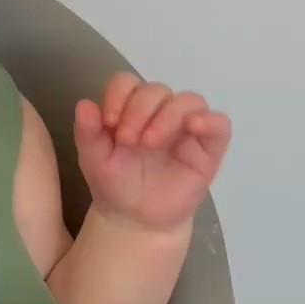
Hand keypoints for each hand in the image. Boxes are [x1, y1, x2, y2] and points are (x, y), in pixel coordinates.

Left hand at [75, 74, 231, 234]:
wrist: (136, 221)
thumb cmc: (116, 185)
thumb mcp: (94, 160)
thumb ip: (87, 133)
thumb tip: (84, 104)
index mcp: (131, 109)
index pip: (128, 82)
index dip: (119, 95)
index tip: (109, 122)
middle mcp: (161, 112)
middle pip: (157, 89)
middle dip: (140, 109)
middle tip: (127, 140)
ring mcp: (187, 128)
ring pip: (189, 101)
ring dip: (169, 115)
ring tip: (150, 142)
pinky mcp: (209, 147)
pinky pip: (220, 124)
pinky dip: (209, 121)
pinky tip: (194, 127)